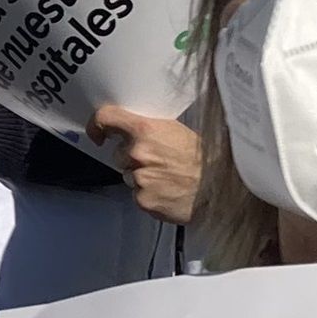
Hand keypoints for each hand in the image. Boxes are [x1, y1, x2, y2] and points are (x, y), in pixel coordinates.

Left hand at [91, 105, 200, 225]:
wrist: (219, 186)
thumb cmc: (203, 158)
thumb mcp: (175, 130)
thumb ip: (148, 129)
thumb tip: (129, 130)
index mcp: (145, 129)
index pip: (106, 118)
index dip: (97, 125)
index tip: (98, 134)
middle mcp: (138, 152)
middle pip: (119, 154)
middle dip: (134, 158)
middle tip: (160, 161)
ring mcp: (139, 178)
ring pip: (129, 176)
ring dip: (142, 177)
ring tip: (168, 177)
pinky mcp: (143, 200)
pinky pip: (137, 195)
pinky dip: (149, 195)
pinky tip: (168, 191)